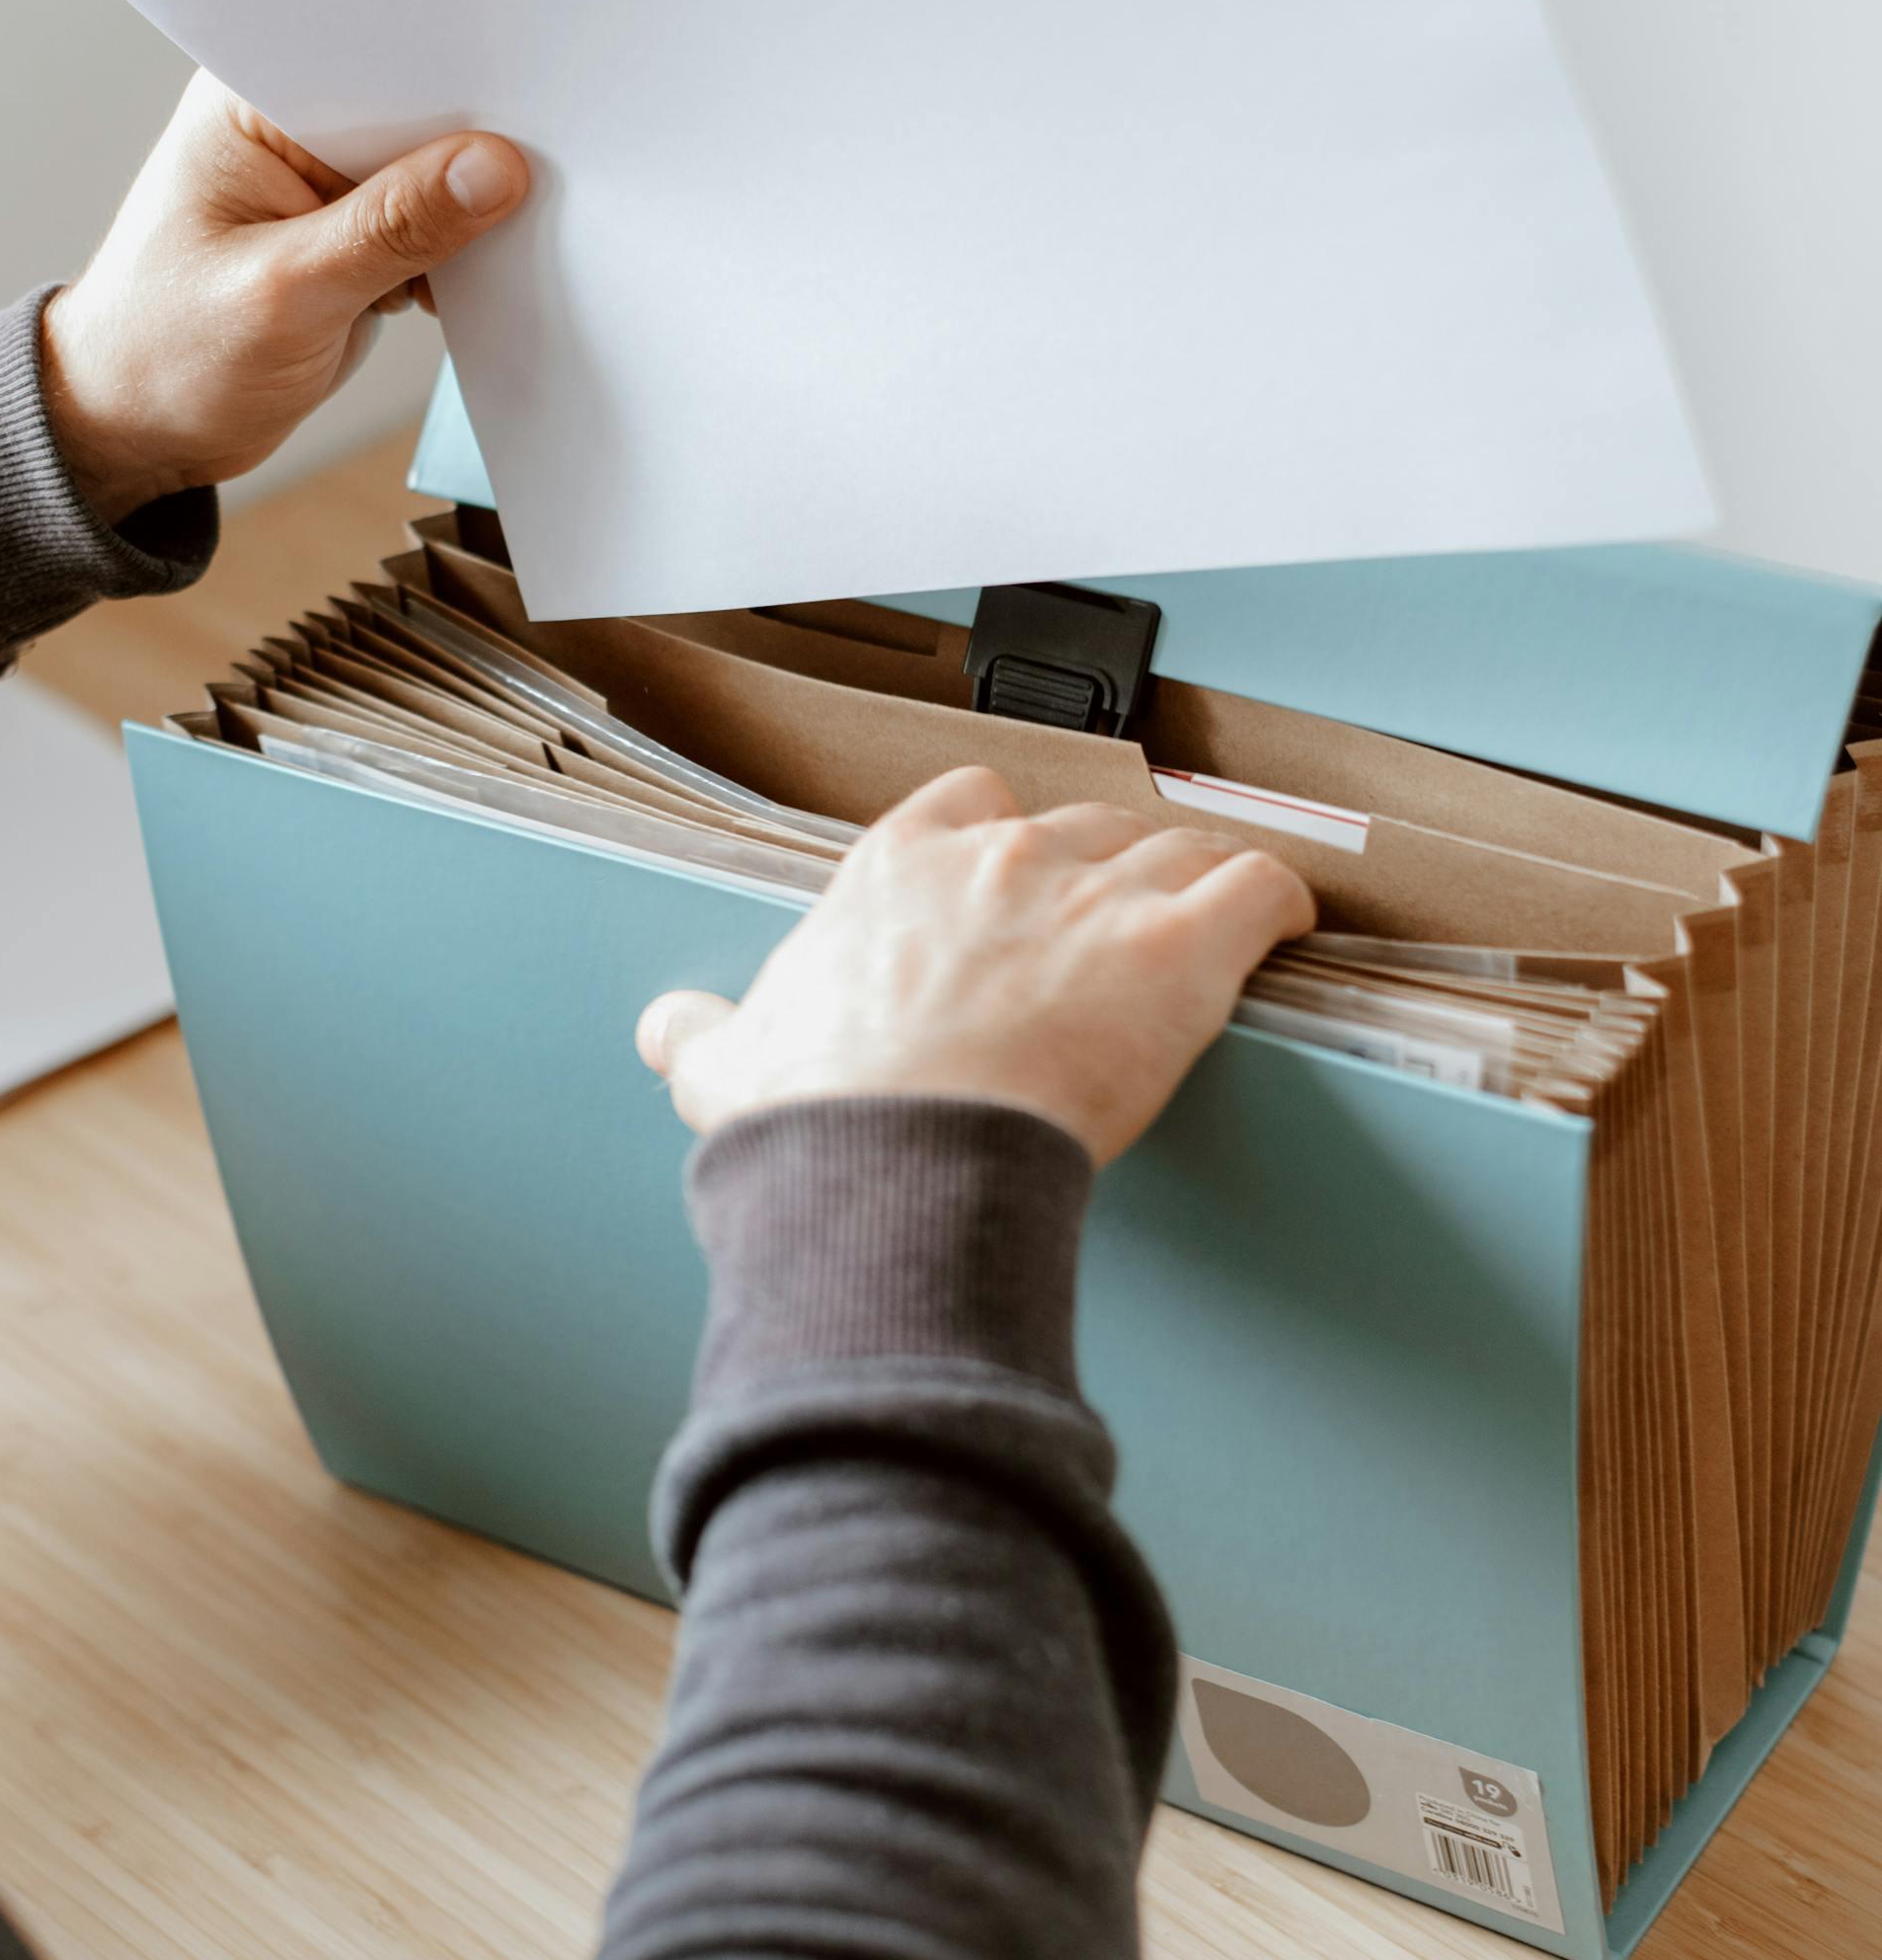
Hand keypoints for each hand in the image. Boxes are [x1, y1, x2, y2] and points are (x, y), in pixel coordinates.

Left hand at [39, 73, 528, 523]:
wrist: (138, 431)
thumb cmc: (168, 356)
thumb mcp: (286, 294)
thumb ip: (391, 230)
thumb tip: (493, 170)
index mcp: (251, 101)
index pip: (372, 58)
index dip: (451, 75)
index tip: (525, 105)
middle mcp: (290, 126)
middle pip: (413, 108)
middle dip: (474, 141)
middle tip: (549, 167)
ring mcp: (325, 183)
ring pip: (430, 170)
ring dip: (473, 204)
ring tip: (524, 228)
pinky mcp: (353, 236)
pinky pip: (429, 225)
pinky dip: (460, 250)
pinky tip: (487, 273)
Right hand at [637, 767, 1315, 1166]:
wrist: (901, 1159)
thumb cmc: (826, 1117)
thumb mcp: (730, 1068)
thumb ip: (705, 1036)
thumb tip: (672, 1031)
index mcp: (899, 869)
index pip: (969, 800)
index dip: (1008, 837)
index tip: (1019, 871)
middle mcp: (1002, 857)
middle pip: (1088, 827)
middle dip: (1110, 870)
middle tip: (1122, 922)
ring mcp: (1097, 894)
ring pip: (1179, 850)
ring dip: (1199, 881)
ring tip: (1215, 914)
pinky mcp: (1180, 948)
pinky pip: (1258, 889)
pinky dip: (1280, 901)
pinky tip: (1287, 919)